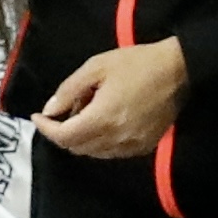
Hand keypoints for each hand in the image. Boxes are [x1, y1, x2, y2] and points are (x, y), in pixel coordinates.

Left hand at [34, 38, 190, 156]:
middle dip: (62, 132)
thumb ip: (69, 90)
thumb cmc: (136, 64)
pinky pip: (112, 152)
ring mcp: (132, 146)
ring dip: (81, 138)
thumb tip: (50, 110)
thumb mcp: (96, 67)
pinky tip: (104, 122)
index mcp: (102, 119)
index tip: (38, 116)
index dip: (46, 129)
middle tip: (64, 108)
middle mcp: (116, 139)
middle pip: (77, 148)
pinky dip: (100, 142)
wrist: (179, 70)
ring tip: (85, 112)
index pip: (64, 137)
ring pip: (94, 153)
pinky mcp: (144, 147)